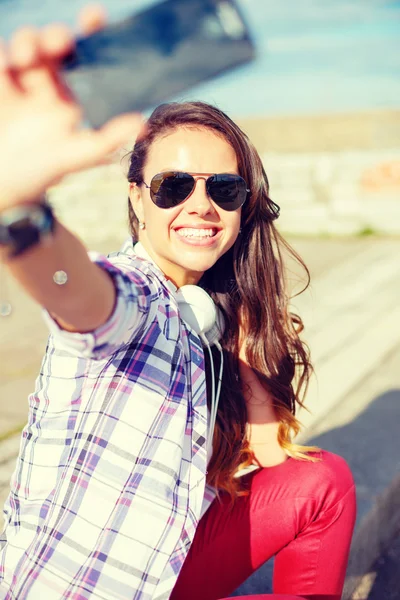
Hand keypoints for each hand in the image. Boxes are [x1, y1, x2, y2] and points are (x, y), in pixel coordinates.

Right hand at [0, 5, 143, 210]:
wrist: (3, 185)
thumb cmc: (42, 172)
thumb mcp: (76, 156)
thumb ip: (106, 139)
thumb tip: (142, 123)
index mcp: (71, 96)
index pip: (85, 60)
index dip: (91, 34)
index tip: (95, 16)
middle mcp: (49, 86)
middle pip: (53, 46)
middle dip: (55, 37)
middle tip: (59, 44)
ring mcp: (22, 84)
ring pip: (26, 45)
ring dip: (27, 42)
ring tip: (24, 59)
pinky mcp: (1, 87)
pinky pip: (0, 58)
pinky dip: (1, 55)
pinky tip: (5, 65)